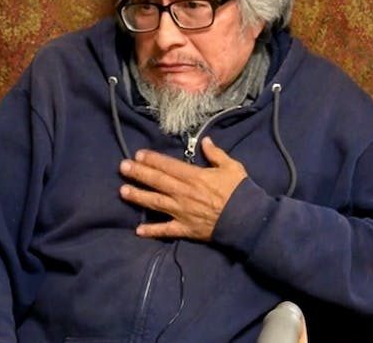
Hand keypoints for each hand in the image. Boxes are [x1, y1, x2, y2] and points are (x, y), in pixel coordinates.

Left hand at [118, 137, 246, 240]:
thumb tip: (206, 141)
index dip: (152, 159)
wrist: (249, 220)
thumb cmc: (241, 191)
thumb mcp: (232, 167)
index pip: (168, 166)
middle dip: (138, 173)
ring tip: (122, 191)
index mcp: (194, 177)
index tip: (138, 154)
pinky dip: (152, 231)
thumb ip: (216, 154)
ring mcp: (182, 212)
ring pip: (156, 203)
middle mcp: (184, 193)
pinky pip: (166, 230)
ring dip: (138, 196)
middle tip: (122, 167)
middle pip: (157, 181)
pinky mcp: (186, 228)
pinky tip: (138, 231)